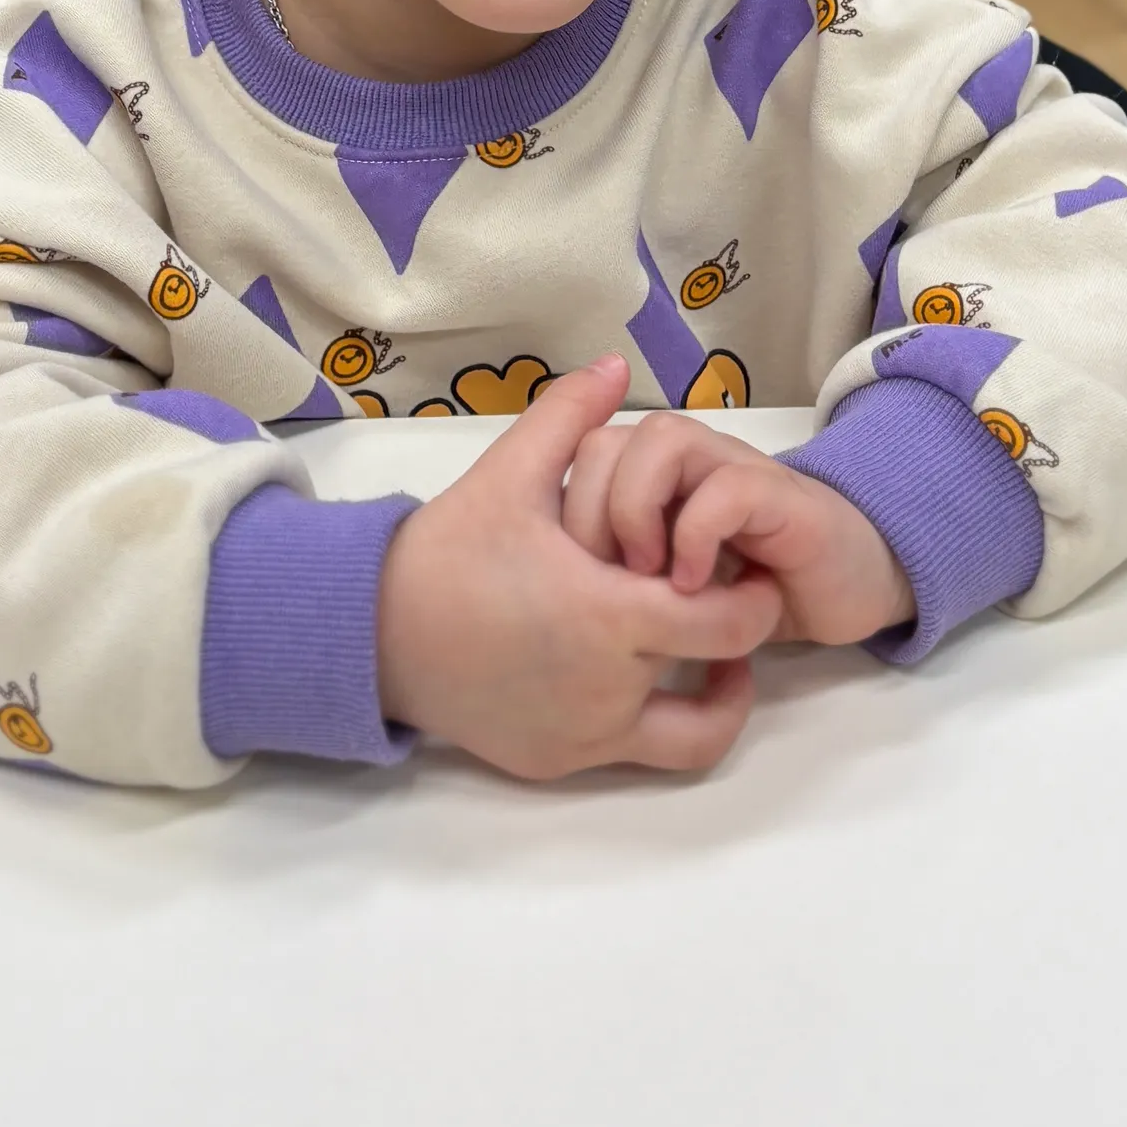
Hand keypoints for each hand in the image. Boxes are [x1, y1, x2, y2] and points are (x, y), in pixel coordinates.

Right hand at [376, 357, 781, 779]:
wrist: (375, 634)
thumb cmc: (450, 550)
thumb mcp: (508, 473)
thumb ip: (569, 416)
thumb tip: (615, 363)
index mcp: (606, 617)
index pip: (725, 624)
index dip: (752, 598)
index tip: (748, 569)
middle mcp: (605, 690)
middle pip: (718, 675)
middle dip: (740, 638)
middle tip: (738, 601)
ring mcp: (583, 736)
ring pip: (690, 736)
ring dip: (710, 693)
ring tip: (706, 653)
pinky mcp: (557, 762)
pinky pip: (634, 753)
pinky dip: (653, 718)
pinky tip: (643, 672)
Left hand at [561, 413, 911, 649]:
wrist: (842, 584)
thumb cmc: (744, 585)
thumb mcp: (662, 586)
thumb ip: (617, 566)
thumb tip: (546, 581)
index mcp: (650, 474)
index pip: (576, 453)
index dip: (561, 512)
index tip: (563, 580)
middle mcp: (687, 460)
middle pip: (606, 441)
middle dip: (590, 514)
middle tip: (600, 580)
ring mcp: (733, 470)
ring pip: (662, 440)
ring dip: (639, 510)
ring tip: (644, 575)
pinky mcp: (780, 498)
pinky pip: (727, 488)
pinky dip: (699, 535)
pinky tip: (692, 586)